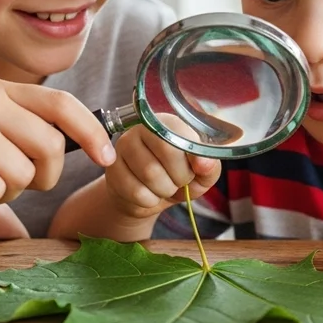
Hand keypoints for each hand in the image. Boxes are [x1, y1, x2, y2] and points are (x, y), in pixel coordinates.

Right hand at [104, 116, 221, 219]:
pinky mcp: (112, 169)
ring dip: (165, 190)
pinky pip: (136, 191)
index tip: (197, 170)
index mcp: (168, 122)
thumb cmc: (176, 177)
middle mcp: (142, 128)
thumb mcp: (200, 174)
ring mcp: (123, 146)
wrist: (147, 197)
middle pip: (167, 152)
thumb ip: (209, 166)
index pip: (183, 134)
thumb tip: (205, 163)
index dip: (194, 158)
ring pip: (151, 173)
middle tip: (180, 181)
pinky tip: (149, 194)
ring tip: (165, 187)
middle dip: (181, 176)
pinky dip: (150, 200)